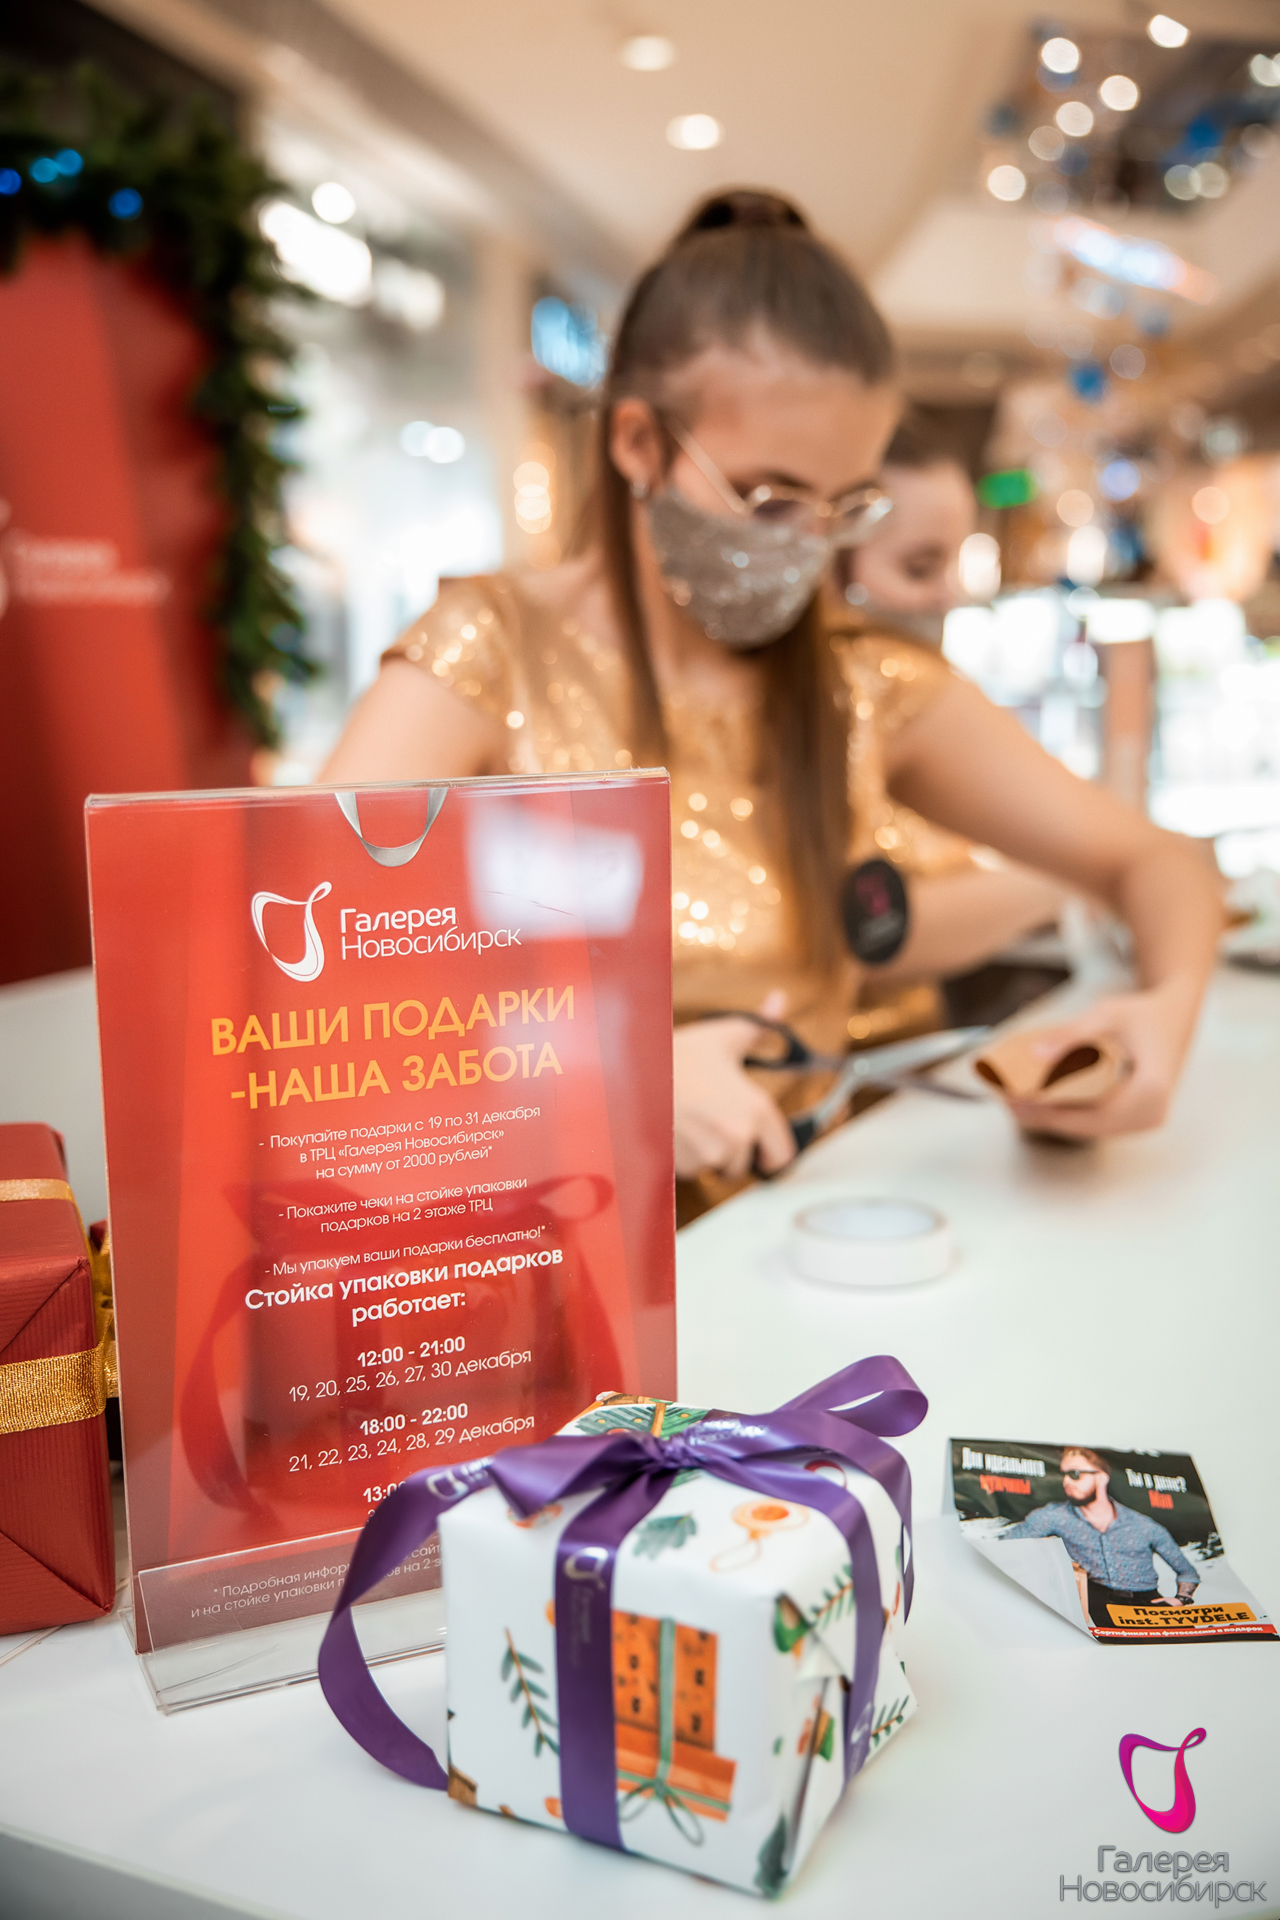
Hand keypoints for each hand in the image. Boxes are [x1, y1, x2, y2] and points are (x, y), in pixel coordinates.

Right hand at [673, 1015, 795, 1179]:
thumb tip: (780, 1000)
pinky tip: (675, 1130)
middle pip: (745, 1164)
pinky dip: (684, 1158)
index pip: (781, 1157)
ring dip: (707, 1154)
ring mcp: (710, 1154)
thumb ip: (760, 1025)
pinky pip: (691, 1170)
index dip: (769, 1149)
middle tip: (713, 1123)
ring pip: (716, 1167)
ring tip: (691, 1121)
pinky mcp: (683, 1166)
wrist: (631, 1070)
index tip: (758, 1144)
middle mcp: (738, 1136)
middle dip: (733, 1152)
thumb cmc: (678, 1054)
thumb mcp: (722, 1036)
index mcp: (757, 1109)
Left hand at [1003, 985, 1197, 1139]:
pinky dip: (1070, 1115)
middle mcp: (1151, 1113)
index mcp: (1151, 1091)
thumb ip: (1073, 1034)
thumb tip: (1036, 1055)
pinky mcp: (1137, 1118)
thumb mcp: (1108, 1015)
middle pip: (1087, 1126)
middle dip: (1045, 1118)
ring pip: (1091, 1128)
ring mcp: (1146, 1120)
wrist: (1174, 1017)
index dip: (1051, 1114)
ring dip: (1054, 1119)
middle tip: (1007, 1102)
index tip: (1018, 1103)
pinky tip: (1041, 1103)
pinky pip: (1098, 1122)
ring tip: (1016, 1102)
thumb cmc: (1144, 1014)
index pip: (1092, 1115)